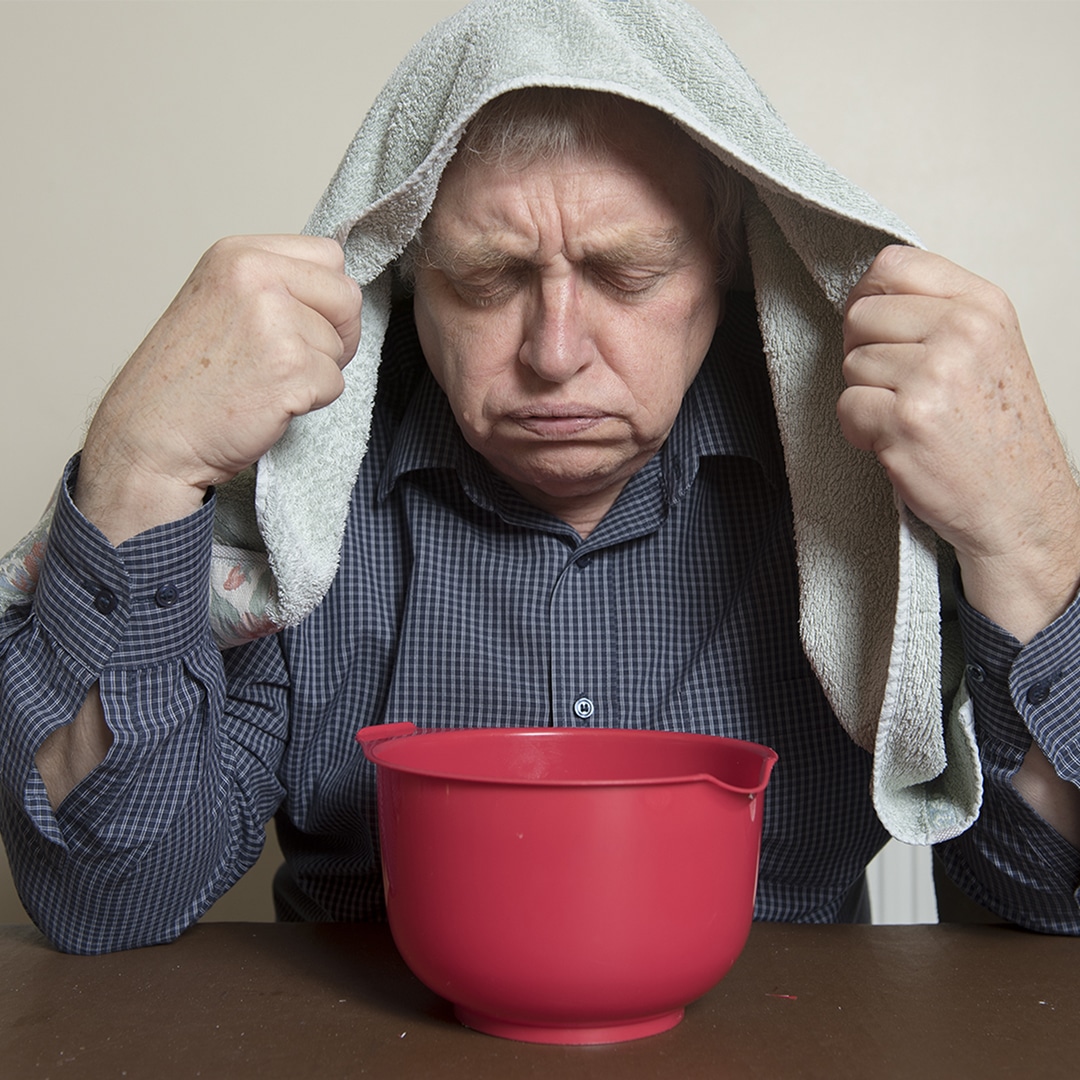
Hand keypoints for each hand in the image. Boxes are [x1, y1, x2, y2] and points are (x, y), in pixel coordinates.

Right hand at [76, 236, 361, 543]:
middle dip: (337, 333)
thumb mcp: (219, 300)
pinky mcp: (292, 369)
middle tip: (294, 358)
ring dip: (317, 371)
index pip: (329, 255)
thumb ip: (273, 284)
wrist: (151, 437)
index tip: (303, 320)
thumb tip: (336, 290)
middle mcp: (257, 279)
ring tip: (266, 381)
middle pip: (347, 297)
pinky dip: (312, 401)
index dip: (327, 296)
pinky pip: (335, 384)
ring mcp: (276, 323)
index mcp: (239, 255)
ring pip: (342, 346)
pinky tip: (270, 401)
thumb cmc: (185, 380)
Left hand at [838, 246, 1079, 641]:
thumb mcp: (987, 351)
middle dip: (865, 353)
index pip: (893, 263)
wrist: (1021, 506)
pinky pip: (846, 407)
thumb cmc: (996, 434)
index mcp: (983, 306)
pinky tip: (896, 444)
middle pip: (860, 314)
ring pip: (850, 363)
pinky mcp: (905, 420)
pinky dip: (860, 432)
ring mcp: (933, 375)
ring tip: (907, 421)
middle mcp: (962, 332)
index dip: (869, 297)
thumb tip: (865, 294)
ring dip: (866, 398)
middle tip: (898, 388)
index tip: (878, 329)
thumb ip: (936, 314)